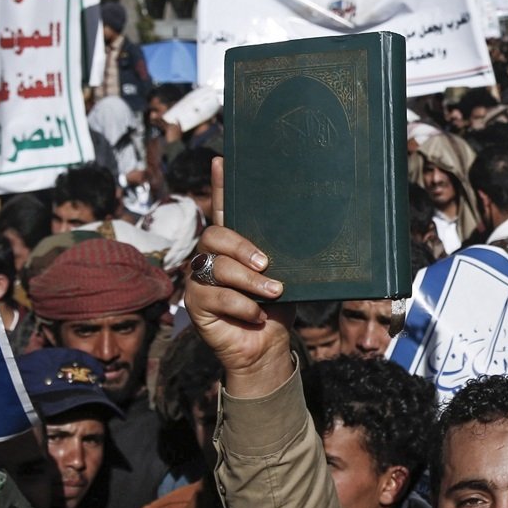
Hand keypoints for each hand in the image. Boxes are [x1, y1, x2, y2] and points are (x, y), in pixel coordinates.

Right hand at [185, 157, 294, 395]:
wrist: (267, 347)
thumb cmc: (278, 306)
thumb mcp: (287, 274)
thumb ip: (286, 253)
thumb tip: (311, 228)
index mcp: (235, 244)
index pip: (226, 208)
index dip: (222, 184)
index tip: (222, 160)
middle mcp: (212, 256)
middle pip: (215, 235)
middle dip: (242, 247)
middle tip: (266, 262)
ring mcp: (200, 279)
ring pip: (216, 267)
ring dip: (249, 280)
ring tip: (274, 291)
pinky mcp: (196, 304)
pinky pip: (215, 296)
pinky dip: (243, 305)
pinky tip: (258, 314)